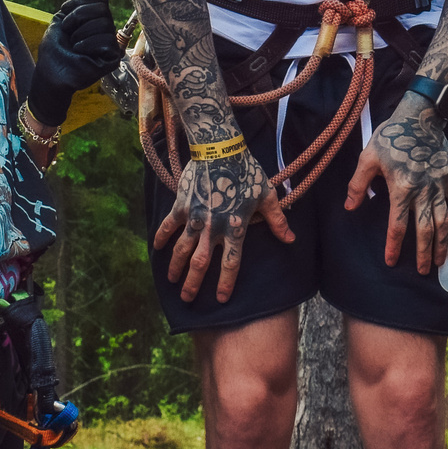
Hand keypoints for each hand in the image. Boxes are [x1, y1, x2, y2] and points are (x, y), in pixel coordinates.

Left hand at [28, 0, 123, 124]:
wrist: (50, 72)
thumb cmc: (54, 49)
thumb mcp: (61, 20)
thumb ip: (79, 7)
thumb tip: (102, 1)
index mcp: (95, 19)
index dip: (81, 2)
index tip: (64, 12)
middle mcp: (106, 30)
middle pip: (103, 8)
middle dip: (79, 16)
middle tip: (67, 31)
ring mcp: (110, 44)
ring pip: (105, 24)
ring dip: (81, 33)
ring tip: (73, 44)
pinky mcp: (113, 58)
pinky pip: (108, 41)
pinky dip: (89, 44)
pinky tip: (79, 51)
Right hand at [152, 141, 293, 303]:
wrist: (220, 149)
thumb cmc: (246, 171)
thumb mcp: (266, 195)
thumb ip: (277, 220)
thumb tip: (290, 239)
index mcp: (235, 228)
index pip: (231, 263)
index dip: (226, 283)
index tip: (221, 298)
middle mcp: (213, 228)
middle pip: (201, 263)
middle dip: (194, 284)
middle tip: (188, 299)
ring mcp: (195, 218)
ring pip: (182, 249)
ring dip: (176, 267)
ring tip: (171, 280)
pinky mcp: (181, 206)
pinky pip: (168, 226)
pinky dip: (161, 237)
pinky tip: (156, 248)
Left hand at [345, 94, 447, 272]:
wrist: (420, 116)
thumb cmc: (392, 137)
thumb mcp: (368, 157)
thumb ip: (358, 184)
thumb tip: (350, 207)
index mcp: (401, 188)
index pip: (397, 225)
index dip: (394, 245)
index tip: (391, 261)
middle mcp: (423, 190)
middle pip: (425, 229)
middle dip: (424, 253)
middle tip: (424, 271)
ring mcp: (439, 185)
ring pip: (444, 220)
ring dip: (443, 242)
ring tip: (442, 260)